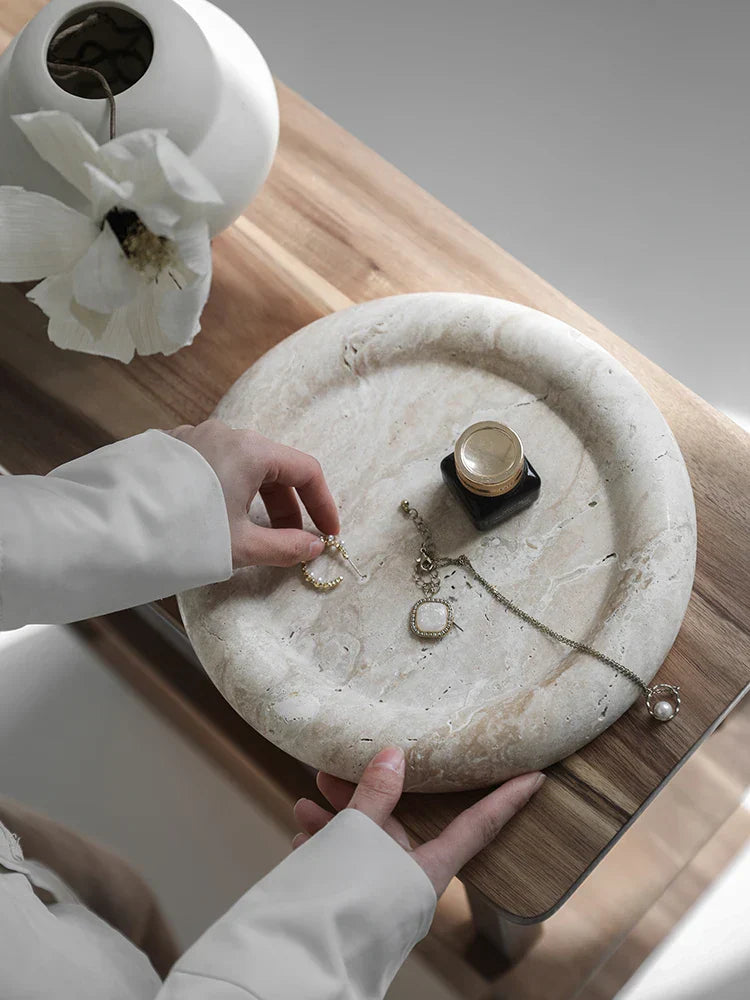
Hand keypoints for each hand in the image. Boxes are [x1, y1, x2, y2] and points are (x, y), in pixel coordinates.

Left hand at [166, 419, 338, 568]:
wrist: (111, 529)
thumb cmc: (181, 534)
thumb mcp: (241, 546)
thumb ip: (286, 547)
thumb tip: (312, 547)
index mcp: (251, 450)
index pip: (305, 470)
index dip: (323, 504)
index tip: (328, 534)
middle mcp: (225, 434)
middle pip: (274, 466)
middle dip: (289, 506)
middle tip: (292, 541)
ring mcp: (195, 437)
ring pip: (243, 466)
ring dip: (259, 500)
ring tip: (255, 535)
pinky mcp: (171, 449)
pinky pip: (215, 466)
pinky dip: (230, 491)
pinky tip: (219, 519)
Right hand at [292, 746, 544, 896]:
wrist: (300, 963)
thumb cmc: (339, 902)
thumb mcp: (359, 836)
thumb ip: (376, 795)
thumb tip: (394, 755)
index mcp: (428, 869)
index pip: (478, 825)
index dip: (506, 799)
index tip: (535, 776)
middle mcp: (409, 882)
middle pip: (398, 826)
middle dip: (366, 795)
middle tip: (334, 772)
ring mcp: (381, 896)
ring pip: (363, 846)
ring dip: (336, 822)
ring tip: (306, 804)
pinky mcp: (352, 907)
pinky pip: (343, 869)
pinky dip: (324, 849)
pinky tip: (302, 838)